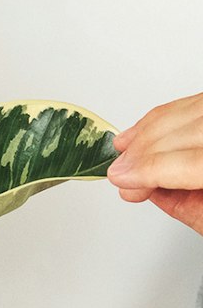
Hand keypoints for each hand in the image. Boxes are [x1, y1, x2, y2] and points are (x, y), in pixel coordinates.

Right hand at [107, 91, 202, 234]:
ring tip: (123, 150)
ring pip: (182, 113)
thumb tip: (145, 189)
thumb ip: (181, 204)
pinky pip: (189, 104)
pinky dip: (162, 117)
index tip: (121, 180)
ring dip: (147, 132)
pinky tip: (142, 130)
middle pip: (183, 133)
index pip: (189, 162)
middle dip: (143, 153)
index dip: (149, 171)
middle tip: (117, 171)